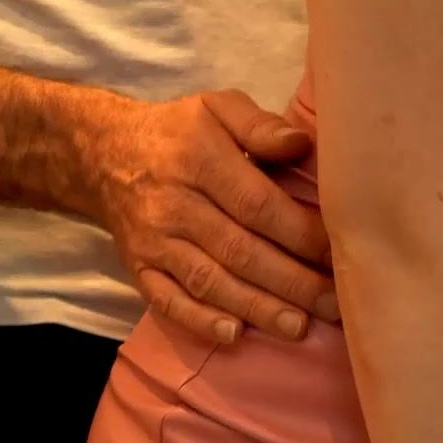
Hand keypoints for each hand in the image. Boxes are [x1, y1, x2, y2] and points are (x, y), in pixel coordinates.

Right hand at [83, 90, 336, 342]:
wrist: (104, 154)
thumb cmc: (179, 132)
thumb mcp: (217, 107)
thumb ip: (260, 125)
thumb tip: (302, 144)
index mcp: (199, 159)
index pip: (257, 204)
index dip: (299, 233)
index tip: (338, 253)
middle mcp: (174, 204)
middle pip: (239, 250)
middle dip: (291, 282)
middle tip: (334, 304)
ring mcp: (154, 241)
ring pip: (209, 281)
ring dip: (256, 308)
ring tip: (299, 327)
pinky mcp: (138, 268)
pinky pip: (167, 301)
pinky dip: (199, 321)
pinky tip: (234, 335)